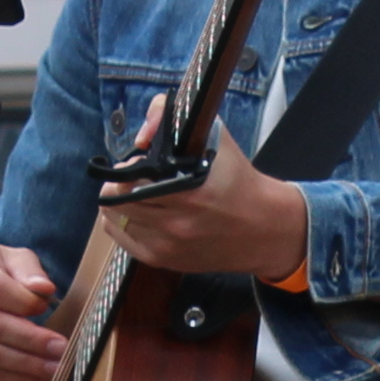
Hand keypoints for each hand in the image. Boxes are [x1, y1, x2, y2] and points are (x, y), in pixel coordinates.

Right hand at [0, 241, 65, 380]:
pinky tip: (38, 378)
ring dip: (26, 364)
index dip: (23, 301)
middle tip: (62, 349)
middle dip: (31, 340)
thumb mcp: (13, 258)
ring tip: (55, 368)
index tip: (47, 306)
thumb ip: (28, 270)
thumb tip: (44, 288)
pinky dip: (14, 377)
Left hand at [100, 103, 306, 281]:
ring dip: (120, 204)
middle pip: (119, 201)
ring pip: (115, 221)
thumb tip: (142, 133)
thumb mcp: (214, 137)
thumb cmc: (237, 179)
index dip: (129, 167)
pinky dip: (123, 224)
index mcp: (189, 192)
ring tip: (135, 194)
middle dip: (120, 184)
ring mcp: (168, 246)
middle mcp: (177, 223)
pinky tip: (137, 213)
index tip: (138, 161)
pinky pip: (123, 241)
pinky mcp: (165, 262)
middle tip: (133, 176)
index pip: (131, 180)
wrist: (263, 226)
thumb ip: (172, 118)